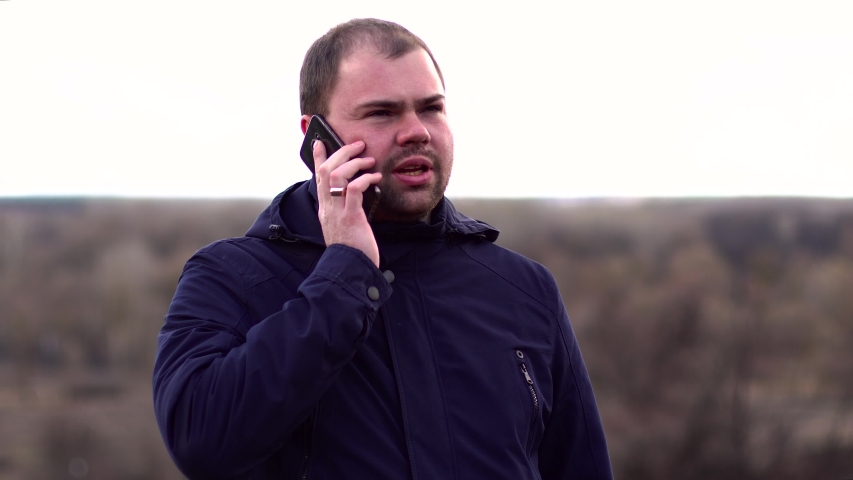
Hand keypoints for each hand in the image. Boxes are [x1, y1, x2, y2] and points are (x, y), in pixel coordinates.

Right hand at [314, 140, 382, 266]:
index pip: (318, 178)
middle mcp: (327, 208)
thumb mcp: (343, 226)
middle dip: (341, 152)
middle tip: (357, 145)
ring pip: (337, 175)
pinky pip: (353, 189)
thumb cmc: (352, 249)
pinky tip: (375, 177)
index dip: (318, 158)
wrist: (351, 269)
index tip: (320, 142)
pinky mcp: (351, 218)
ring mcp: (337, 212)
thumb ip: (344, 209)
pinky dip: (364, 178)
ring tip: (369, 159)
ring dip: (354, 162)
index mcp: (325, 209)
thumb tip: (355, 193)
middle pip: (327, 170)